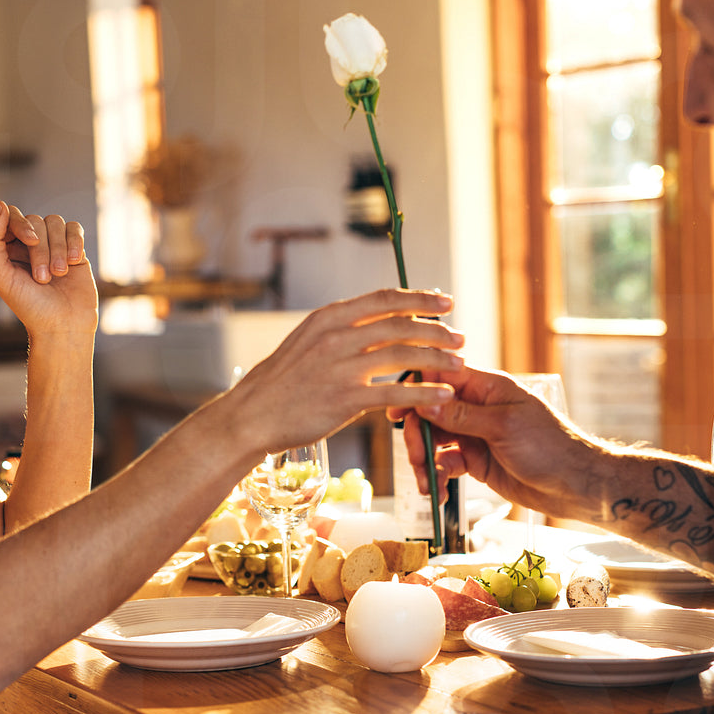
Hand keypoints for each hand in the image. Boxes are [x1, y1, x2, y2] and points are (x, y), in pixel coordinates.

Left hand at [0, 201, 98, 335]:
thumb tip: (1, 204)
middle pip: (36, 221)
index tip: (30, 241)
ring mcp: (54, 245)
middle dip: (41, 249)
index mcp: (8, 248)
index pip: (12, 216)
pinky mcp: (75, 249)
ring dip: (59, 249)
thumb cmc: (29, 306)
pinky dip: (75, 243)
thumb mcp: (0, 275)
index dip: (21, 224)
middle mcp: (30, 243)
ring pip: (56, 222)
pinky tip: (74, 263)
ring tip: (59, 275)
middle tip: (43, 278)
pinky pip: (74, 228)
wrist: (63, 326)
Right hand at [225, 289, 464, 451]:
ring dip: (438, 358)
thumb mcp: (307, 341)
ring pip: (404, 354)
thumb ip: (341, 329)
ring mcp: (341, 367)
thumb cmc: (282, 382)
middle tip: (460, 335)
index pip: (384, 299)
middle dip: (437, 329)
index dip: (419, 299)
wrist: (253, 415)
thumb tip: (376, 320)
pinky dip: (425, 392)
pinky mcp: (345, 399)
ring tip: (460, 363)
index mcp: (329, 317)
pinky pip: (395, 391)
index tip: (445, 301)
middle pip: (401, 324)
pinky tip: (443, 395)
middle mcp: (337, 336)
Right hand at [401, 366, 592, 519]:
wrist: (575, 485)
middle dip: (418, 436)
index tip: (397, 409)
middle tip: (417, 458)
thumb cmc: (550, 447)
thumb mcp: (503, 426)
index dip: (417, 390)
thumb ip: (461, 414)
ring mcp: (475, 435)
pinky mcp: (476, 461)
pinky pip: (445, 464)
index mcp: (487, 388)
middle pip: (430, 412)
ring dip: (424, 462)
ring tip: (429, 485)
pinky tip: (439, 493)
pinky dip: (437, 477)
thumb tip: (425, 399)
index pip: (442, 377)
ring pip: (434, 440)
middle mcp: (478, 408)